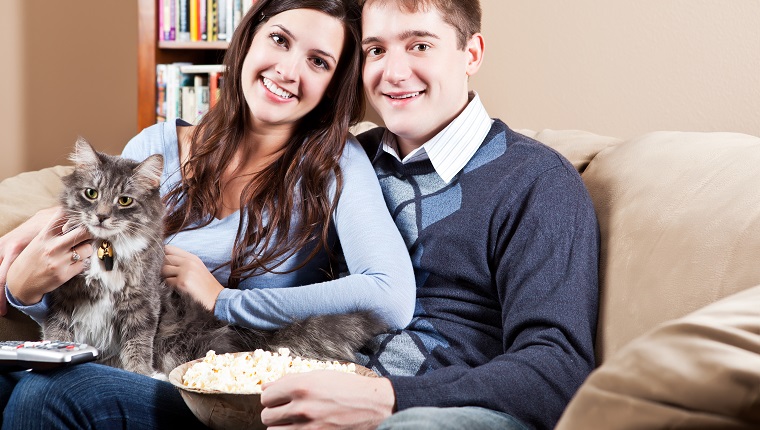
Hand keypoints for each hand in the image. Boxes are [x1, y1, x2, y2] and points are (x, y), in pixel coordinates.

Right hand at [5, 207, 92, 305]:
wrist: (20, 283)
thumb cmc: (31, 259)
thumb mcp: (38, 241)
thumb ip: (55, 231)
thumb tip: (76, 220)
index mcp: (45, 235)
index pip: (64, 215)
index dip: (76, 215)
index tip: (82, 217)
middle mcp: (53, 246)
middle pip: (83, 232)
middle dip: (89, 232)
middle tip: (89, 235)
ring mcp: (59, 261)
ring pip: (87, 249)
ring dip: (86, 250)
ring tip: (79, 251)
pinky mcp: (64, 274)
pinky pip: (83, 264)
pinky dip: (81, 263)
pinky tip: (73, 263)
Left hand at [162, 244, 222, 310]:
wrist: (216, 298)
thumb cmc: (205, 285)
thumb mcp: (197, 268)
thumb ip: (183, 261)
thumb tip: (164, 260)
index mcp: (192, 257)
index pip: (169, 249)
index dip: (162, 254)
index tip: (162, 262)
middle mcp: (189, 262)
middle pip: (165, 258)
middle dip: (161, 266)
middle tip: (167, 275)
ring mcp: (186, 272)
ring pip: (164, 270)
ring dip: (165, 276)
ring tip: (172, 282)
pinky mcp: (182, 282)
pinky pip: (167, 281)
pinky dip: (168, 286)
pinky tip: (176, 289)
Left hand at [260, 371, 394, 429]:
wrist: (373, 405)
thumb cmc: (347, 387)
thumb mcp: (319, 376)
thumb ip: (290, 381)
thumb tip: (265, 387)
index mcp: (302, 386)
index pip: (266, 396)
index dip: (271, 397)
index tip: (278, 399)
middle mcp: (302, 407)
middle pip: (267, 415)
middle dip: (274, 412)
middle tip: (286, 410)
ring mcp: (308, 427)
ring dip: (281, 425)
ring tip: (293, 420)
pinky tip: (301, 427)